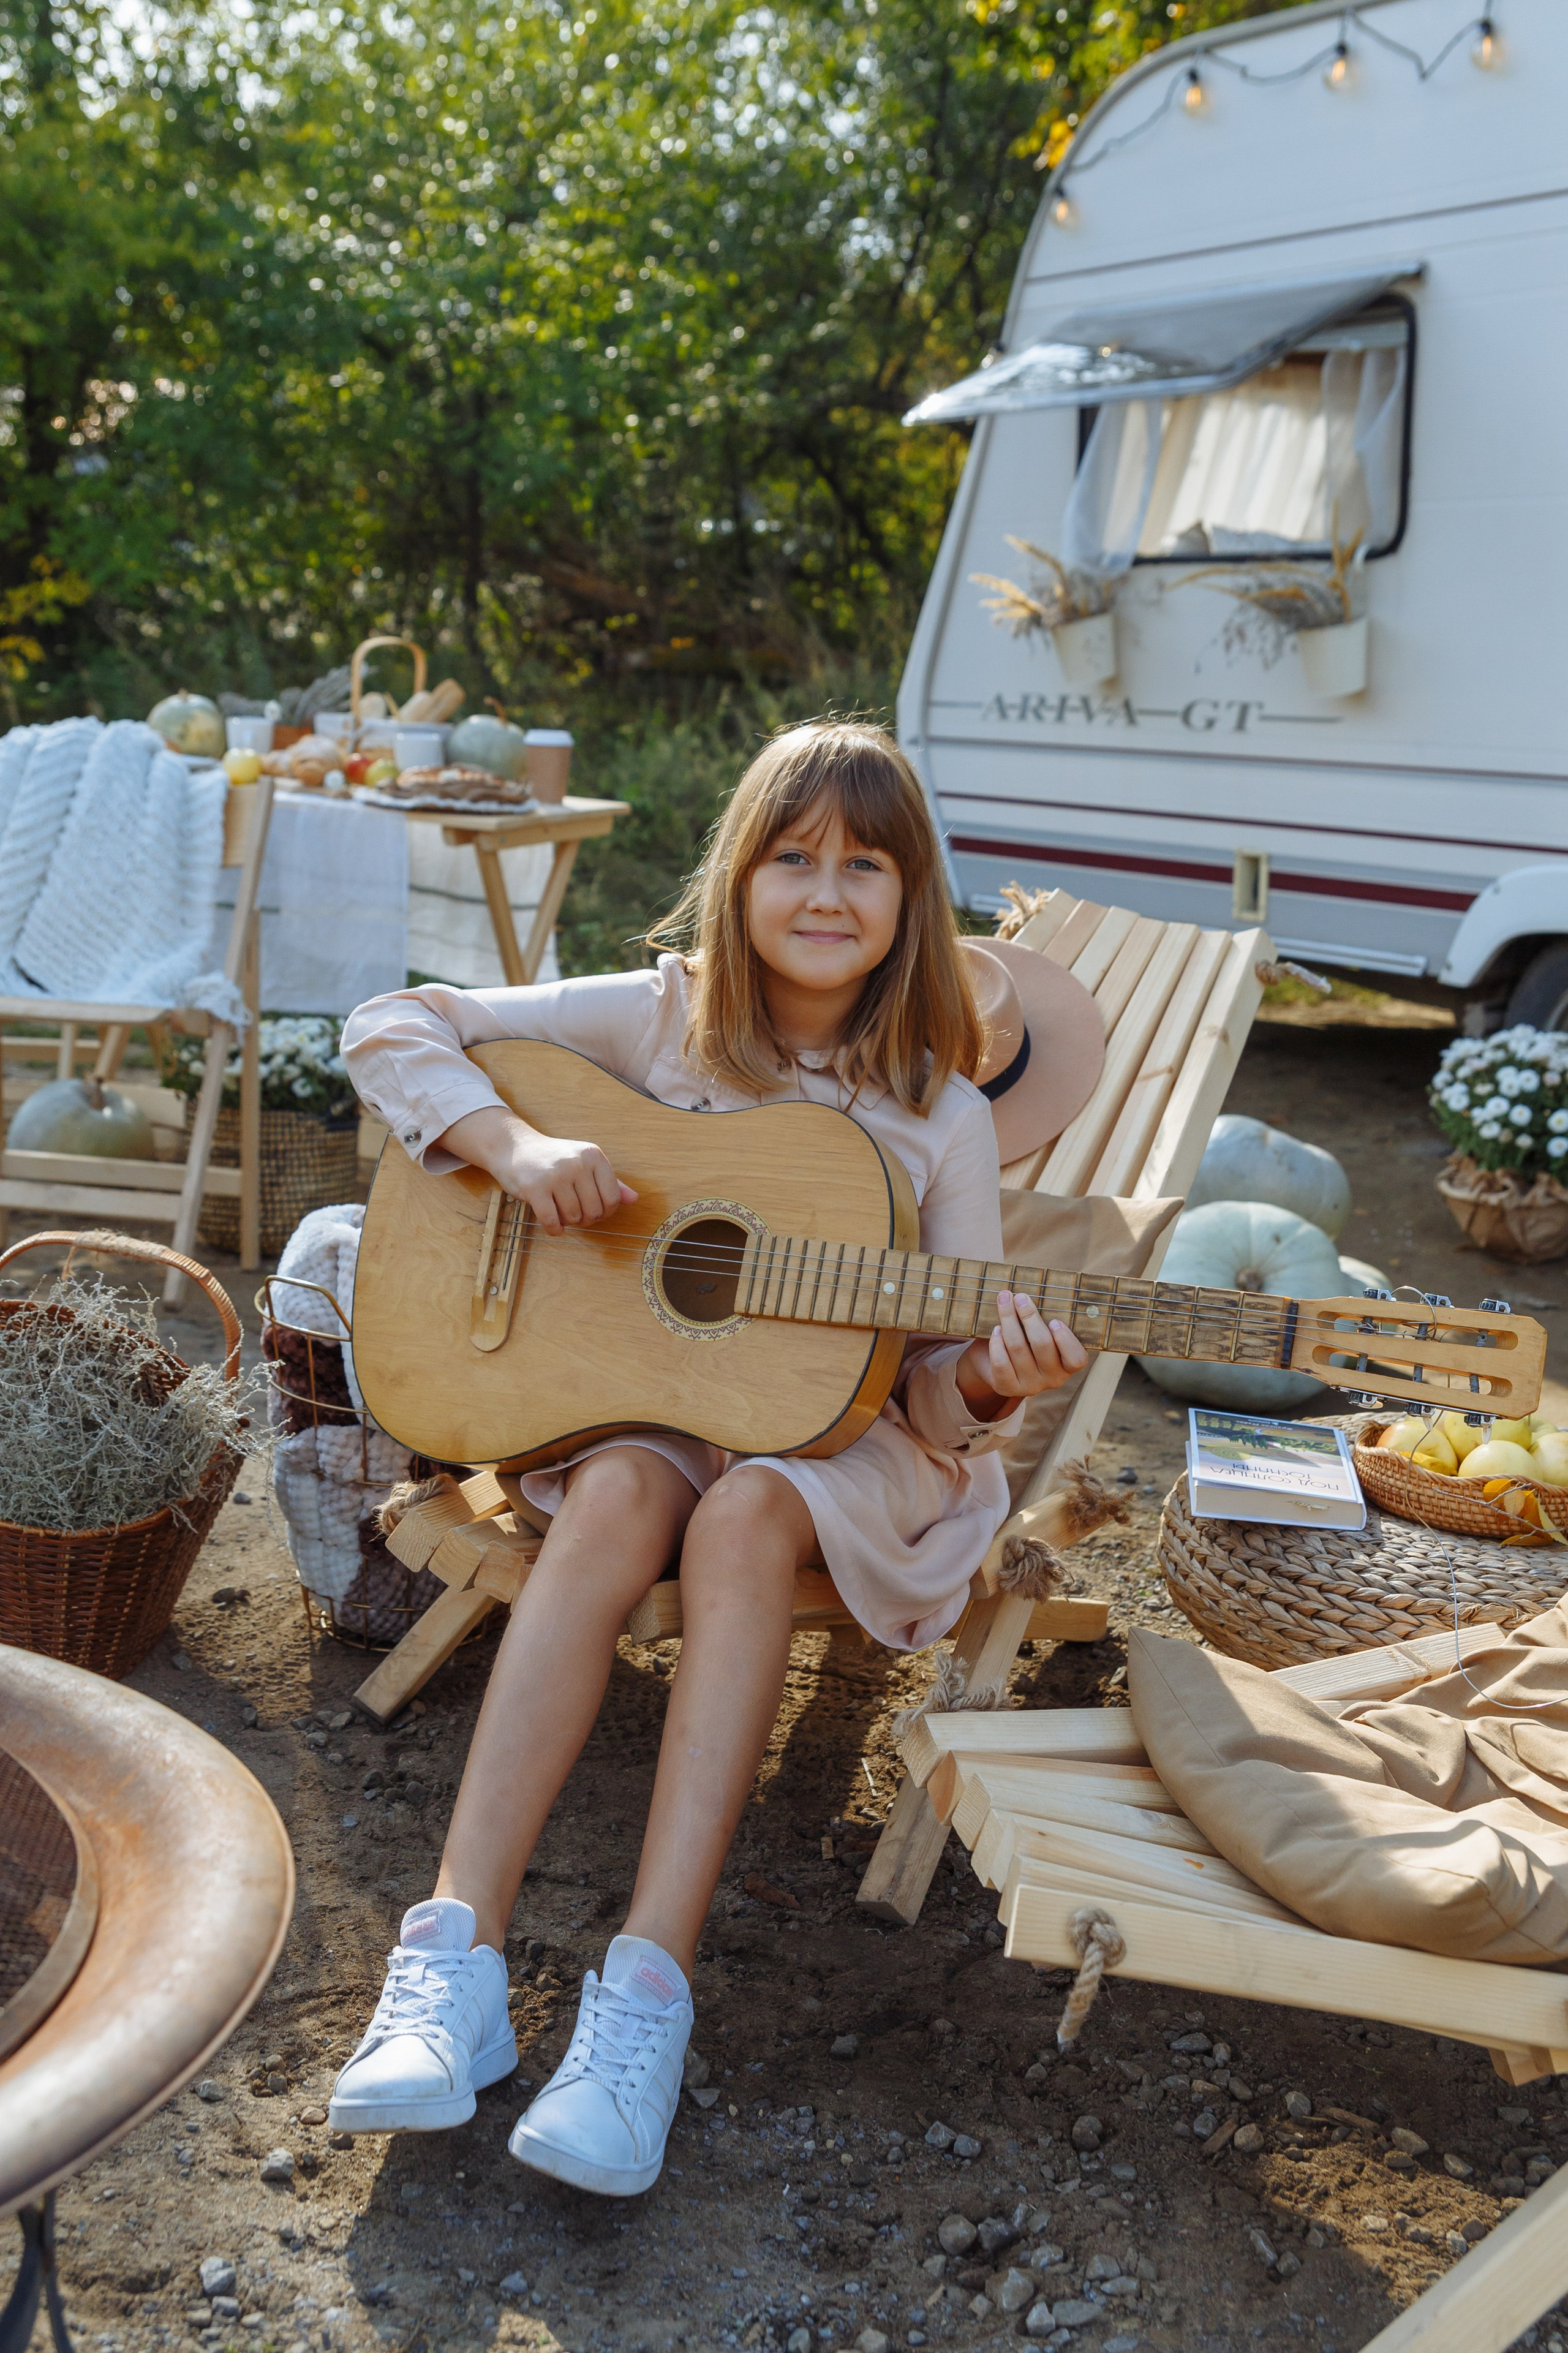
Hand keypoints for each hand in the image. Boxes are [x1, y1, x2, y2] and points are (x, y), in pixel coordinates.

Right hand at [435, 1105, 636, 1236]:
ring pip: (574, 1218)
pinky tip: (552, 1225)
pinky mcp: (534, 1188)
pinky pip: (552, 1222)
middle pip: (594, 1211)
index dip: (605, 1212)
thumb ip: (610, 1182)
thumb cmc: (553, 1160)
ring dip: (567, 1223)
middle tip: (573, 1212)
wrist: (514, 1148)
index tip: (592, 1209)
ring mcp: (555, 1175)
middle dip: (585, 1219)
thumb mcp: (584, 1164)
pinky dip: (554, 1230)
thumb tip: (634, 1199)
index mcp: (593, 1156)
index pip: (613, 1198)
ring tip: (560, 1211)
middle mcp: (577, 1163)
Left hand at [954, 1290, 1088, 1419]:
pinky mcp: (1007, 1388)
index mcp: (1068, 1366)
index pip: (1076, 1359)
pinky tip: (995, 1329)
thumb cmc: (1025, 1339)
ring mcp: (1030, 1386)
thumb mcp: (1041, 1330)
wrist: (995, 1362)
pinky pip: (1001, 1362)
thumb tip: (1033, 1295)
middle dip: (1029, 1317)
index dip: (1066, 1340)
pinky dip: (997, 1343)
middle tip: (1020, 1297)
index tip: (1055, 1320)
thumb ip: (1046, 1319)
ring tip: (1004, 1301)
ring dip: (1008, 1320)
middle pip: (1042, 1345)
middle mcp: (1052, 1379)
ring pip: (1018, 1348)